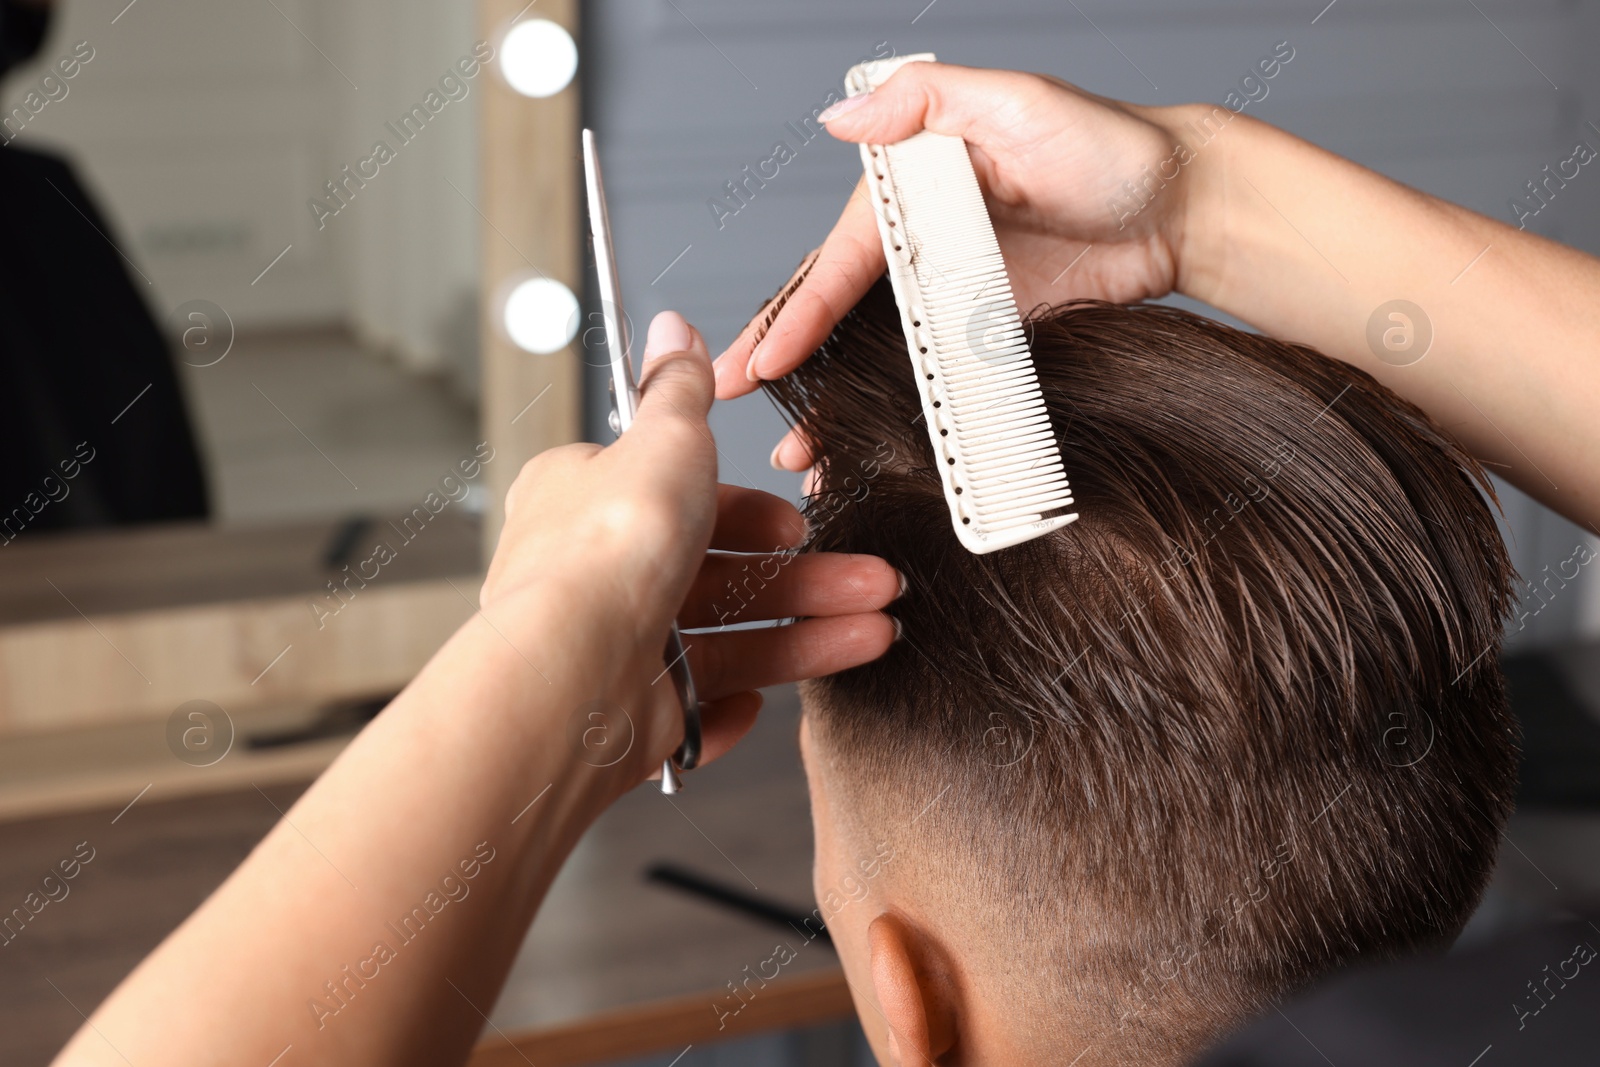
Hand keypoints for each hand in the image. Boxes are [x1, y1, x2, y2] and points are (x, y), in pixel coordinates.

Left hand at [483, 311, 899, 786]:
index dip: (752, 510)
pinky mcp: (635, 715)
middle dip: (808, 579)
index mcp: (591, 504)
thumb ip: (680, 390)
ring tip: (875, 631)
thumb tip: (676, 330)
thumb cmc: (607, 551)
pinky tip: (766, 699)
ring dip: (806, 635)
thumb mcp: (662, 439)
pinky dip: (738, 707)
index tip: (796, 520)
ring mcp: (620, 651)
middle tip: (871, 580)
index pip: (685, 501)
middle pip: (722, 575)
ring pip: (729, 640)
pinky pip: (701, 710)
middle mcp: (601, 577)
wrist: (575, 675)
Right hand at [712, 61, 1192, 467]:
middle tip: (739, 404)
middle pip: (839, 308)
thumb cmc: (1109, 144)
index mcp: (914, 187)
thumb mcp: (1016, 101)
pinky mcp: (986, 331)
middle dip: (786, 358)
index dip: (798, 311)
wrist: (1182, 208)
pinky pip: (933, 376)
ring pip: (874, 351)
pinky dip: (896, 412)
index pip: (841, 256)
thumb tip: (842, 118)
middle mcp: (924, 242)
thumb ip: (927, 100)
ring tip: (800, 451)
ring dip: (832, 399)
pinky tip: (870, 446)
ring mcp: (953, 292)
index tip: (764, 359)